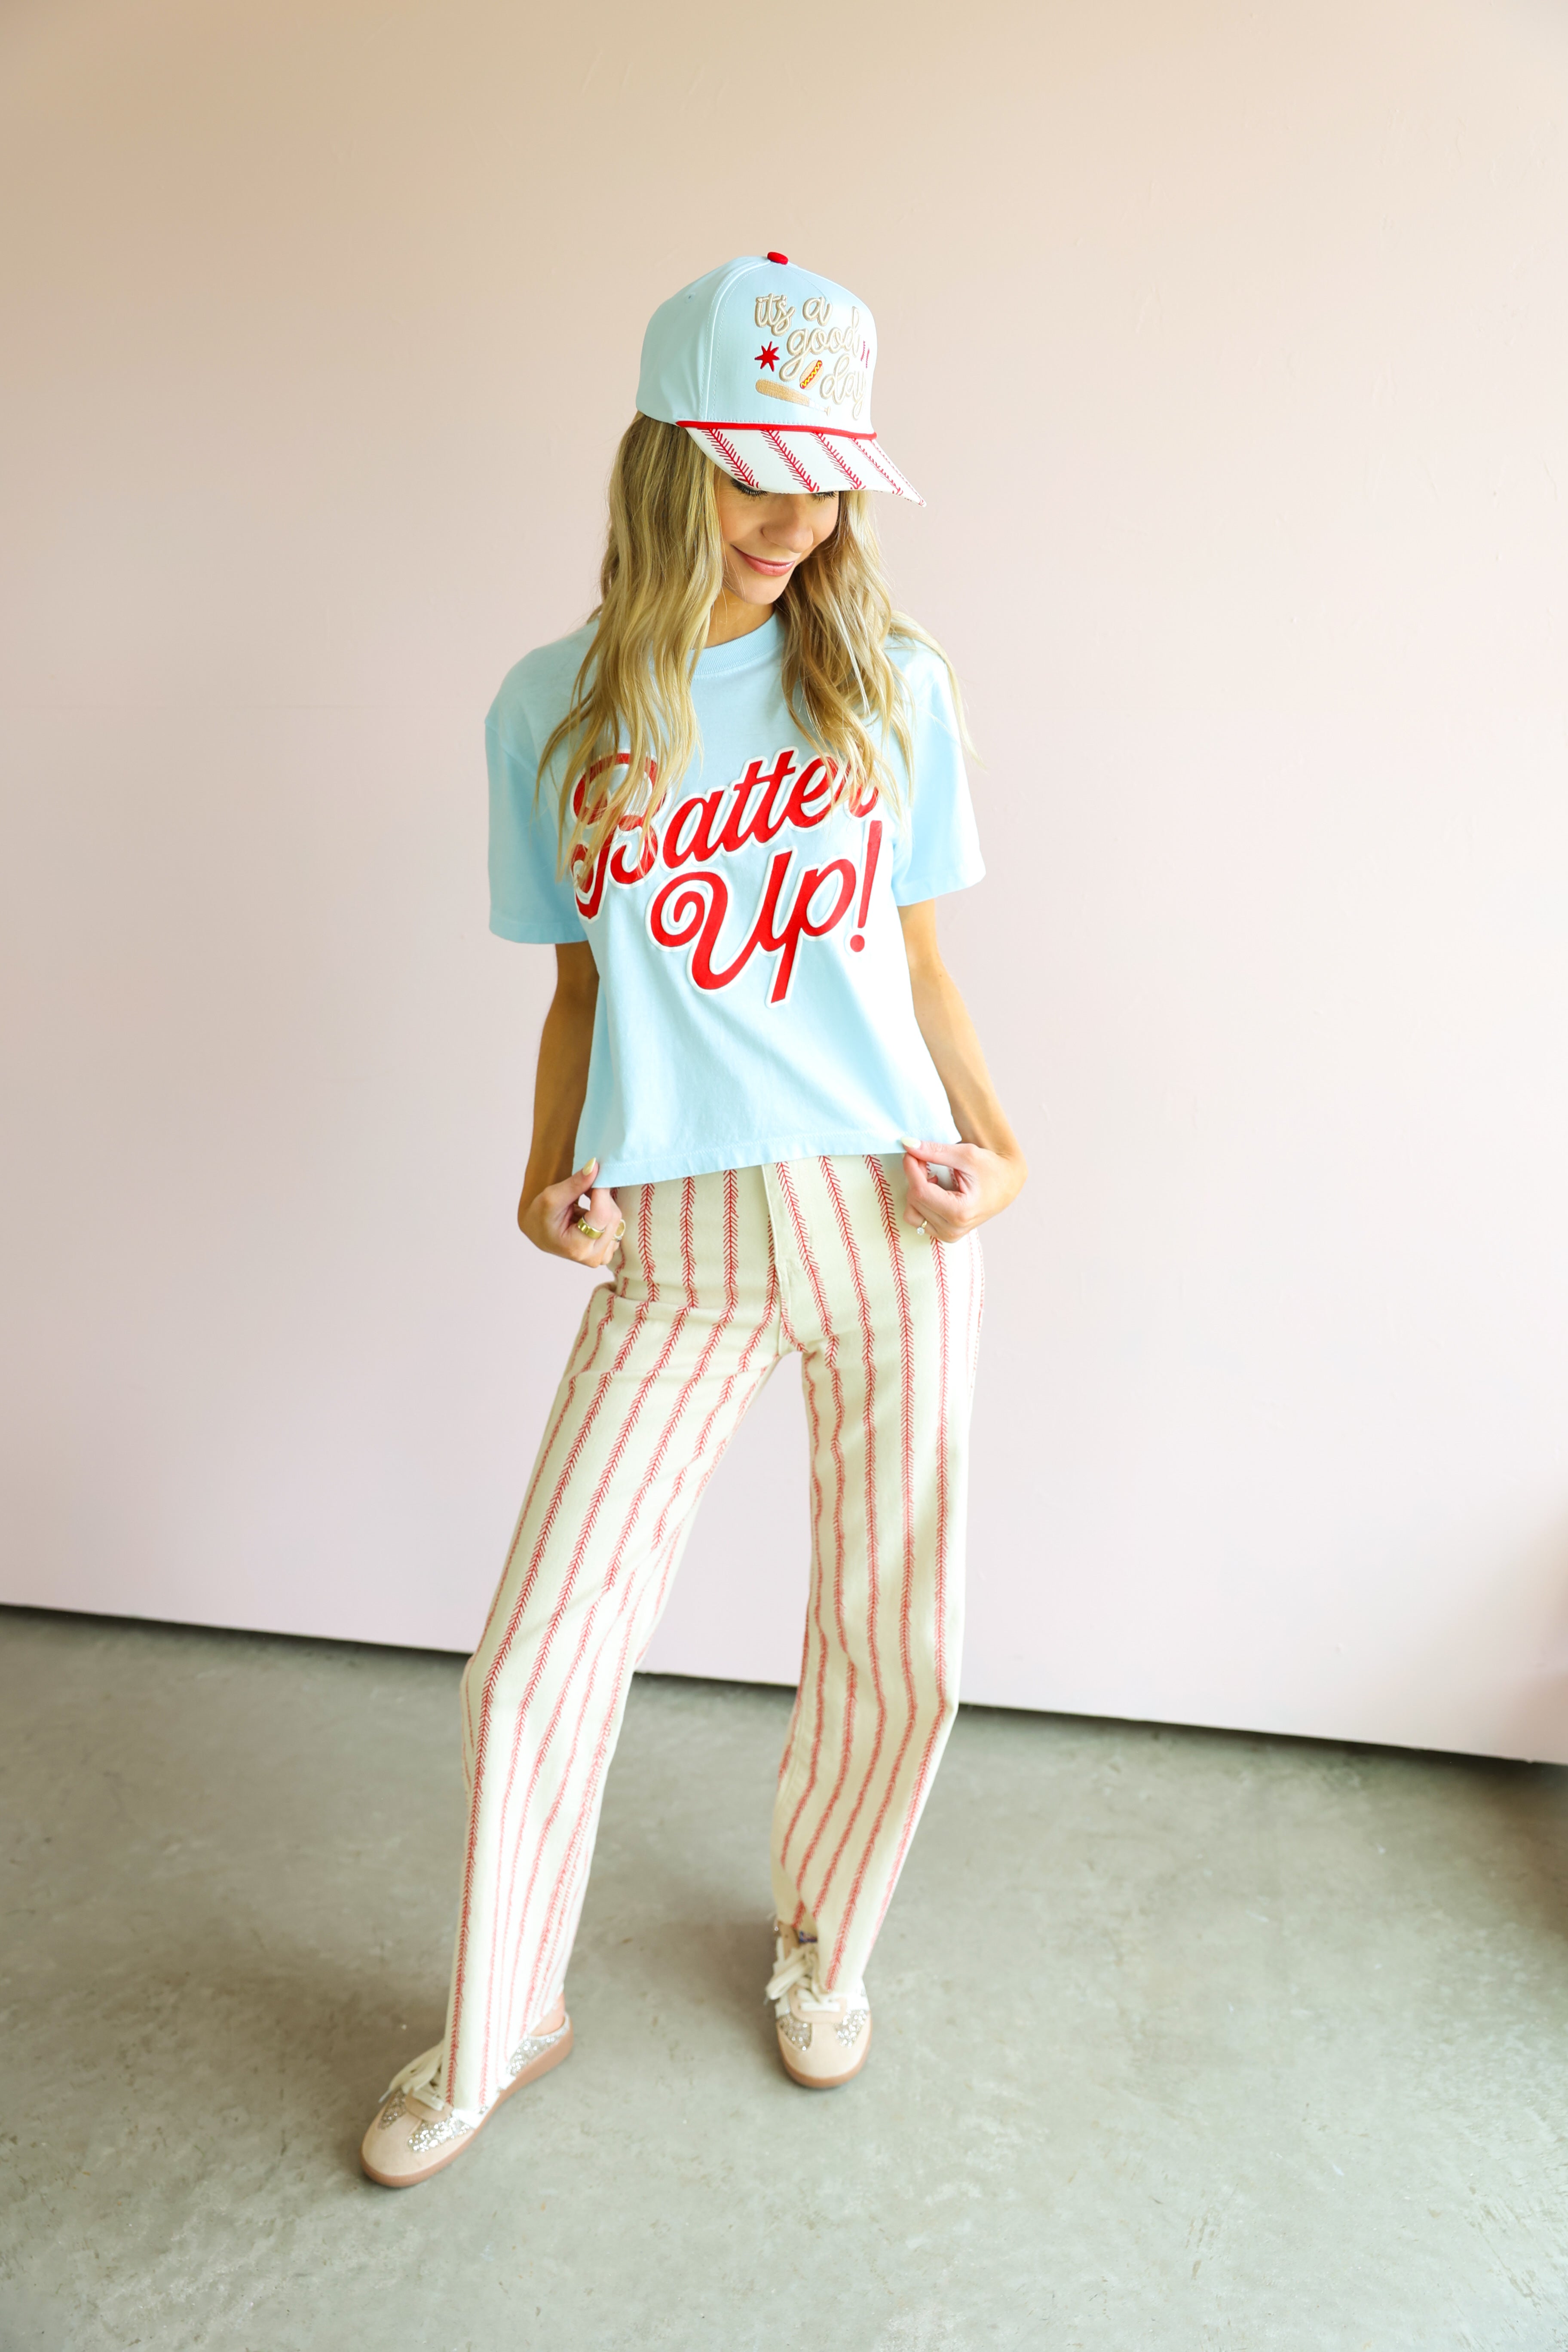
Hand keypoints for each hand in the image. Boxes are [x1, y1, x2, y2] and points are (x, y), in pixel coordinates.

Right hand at [518, 1155, 624, 1267]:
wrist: (539, 1232)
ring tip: (585, 1202)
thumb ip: (575, 1184)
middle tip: (584, 1189)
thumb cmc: (540, 1217)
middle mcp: (594, 1257)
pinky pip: (617, 1223)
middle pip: (613, 1216)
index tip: (594, 1174)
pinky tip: (591, 1212)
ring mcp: (604, 1255)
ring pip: (617, 1218)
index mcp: (577, 1248)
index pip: (602, 1215)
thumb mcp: (551, 1198)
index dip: (601, 1191)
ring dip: (604, 1204)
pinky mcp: (609, 1249)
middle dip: (601, 1197)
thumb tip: (595, 1167)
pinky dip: (606, 1212)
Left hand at [899, 1137, 1026, 1243]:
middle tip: (925, 1160)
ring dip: (916, 1191)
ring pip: (912, 1212)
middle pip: (914, 1200)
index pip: (920, 1191)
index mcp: (960, 1212)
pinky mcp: (945, 1234)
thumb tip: (908, 1144)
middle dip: (915, 1177)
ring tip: (933, 1178)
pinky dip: (920, 1202)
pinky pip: (918, 1219)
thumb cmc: (991, 1169)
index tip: (911, 1152)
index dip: (911, 1168)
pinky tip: (936, 1191)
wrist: (1007, 1185)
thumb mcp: (965, 1155)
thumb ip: (935, 1151)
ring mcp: (948, 1234)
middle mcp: (953, 1229)